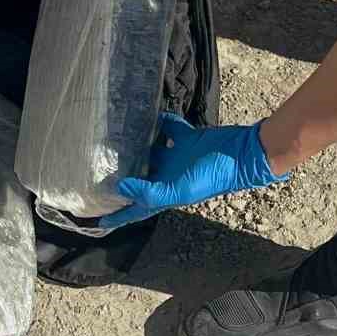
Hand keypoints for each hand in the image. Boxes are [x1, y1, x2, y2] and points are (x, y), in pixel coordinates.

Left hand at [99, 113, 287, 228]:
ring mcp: (176, 157)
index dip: (118, 217)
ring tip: (112, 139)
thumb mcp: (179, 190)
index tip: (96, 221)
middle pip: (138, 180)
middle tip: (95, 172)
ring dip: (134, 148)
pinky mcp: (185, 139)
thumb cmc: (212, 176)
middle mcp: (168, 176)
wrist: (240, 153)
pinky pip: (166, 129)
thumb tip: (120, 187)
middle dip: (120, 179)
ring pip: (148, 153)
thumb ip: (149, 192)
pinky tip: (144, 114)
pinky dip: (158, 122)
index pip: (136, 209)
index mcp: (165, 194)